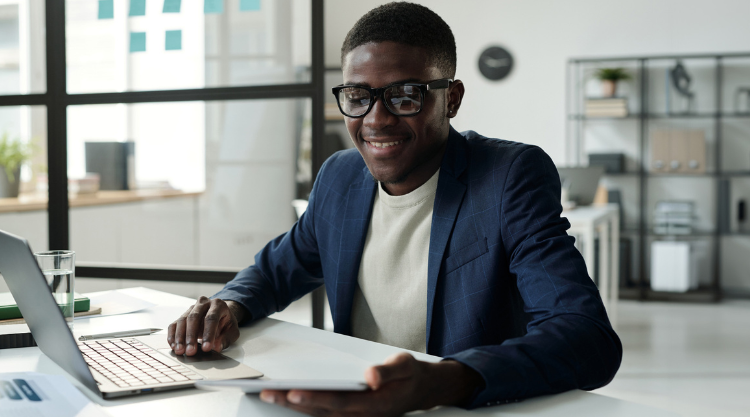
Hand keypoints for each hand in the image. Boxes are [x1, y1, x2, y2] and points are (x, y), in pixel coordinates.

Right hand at [167, 297, 245, 355]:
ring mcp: (191, 308)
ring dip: (180, 337)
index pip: (211, 318)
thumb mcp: (232, 330)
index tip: (206, 348)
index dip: (208, 334)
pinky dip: (172, 335)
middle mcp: (203, 303)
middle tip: (190, 351)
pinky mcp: (183, 315)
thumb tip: (216, 347)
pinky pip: (174, 324)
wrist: (221, 314)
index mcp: (218, 305)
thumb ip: (226, 338)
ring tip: (180, 351)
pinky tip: (174, 346)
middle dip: (191, 336)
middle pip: (194, 318)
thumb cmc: (226, 323)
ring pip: (182, 320)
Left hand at [258, 352, 483, 415]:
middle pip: (323, 411)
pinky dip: (305, 408)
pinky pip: (325, 414)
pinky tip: (287, 399)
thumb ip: (389, 370)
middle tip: (268, 393)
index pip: (339, 401)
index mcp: (376, 404)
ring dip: (294, 407)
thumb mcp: (406, 364)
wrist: (421, 389)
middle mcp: (363, 416)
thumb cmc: (410, 375)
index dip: (315, 399)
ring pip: (320, 415)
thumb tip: (371, 376)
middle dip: (293, 403)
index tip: (293, 392)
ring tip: (270, 395)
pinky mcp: (351, 415)